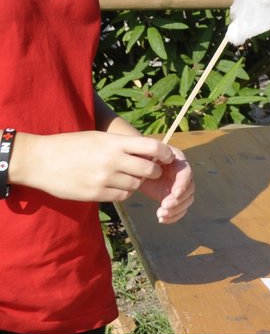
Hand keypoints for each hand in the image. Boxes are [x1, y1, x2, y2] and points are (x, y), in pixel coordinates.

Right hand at [9, 130, 173, 203]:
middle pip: (150, 170)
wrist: (40, 160)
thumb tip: (148, 150)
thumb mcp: (99, 137)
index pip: (153, 148)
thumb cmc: (70, 145)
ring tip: (128, 177)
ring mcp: (104, 178)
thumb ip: (122, 144)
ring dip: (137, 183)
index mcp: (115, 143)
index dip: (165, 154)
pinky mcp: (95, 194)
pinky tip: (116, 187)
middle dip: (154, 172)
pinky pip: (121, 196)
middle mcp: (113, 160)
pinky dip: (123, 193)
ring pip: (136, 185)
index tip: (167, 157)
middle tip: (151, 171)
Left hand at [140, 145, 194, 223]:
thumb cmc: (141, 158)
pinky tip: (162, 219)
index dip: (182, 184)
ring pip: (187, 200)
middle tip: (164, 207)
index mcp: (178, 162)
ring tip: (160, 214)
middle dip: (179, 200)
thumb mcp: (145, 155)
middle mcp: (183, 175)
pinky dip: (173, 216)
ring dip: (176, 210)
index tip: (174, 193)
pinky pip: (180, 209)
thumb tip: (152, 163)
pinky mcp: (174, 198)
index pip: (186, 173)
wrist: (137, 167)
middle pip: (189, 189)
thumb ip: (150, 157)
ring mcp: (180, 188)